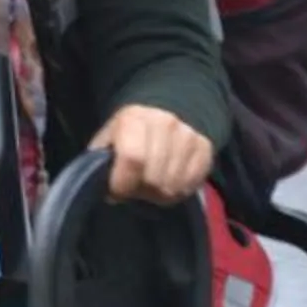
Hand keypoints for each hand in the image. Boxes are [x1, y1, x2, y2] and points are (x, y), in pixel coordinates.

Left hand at [89, 103, 214, 205]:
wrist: (163, 113)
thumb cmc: (127, 134)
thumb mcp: (106, 141)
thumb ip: (101, 163)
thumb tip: (110, 192)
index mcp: (134, 118)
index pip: (133, 159)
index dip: (123, 183)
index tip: (117, 190)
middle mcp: (165, 123)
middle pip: (154, 178)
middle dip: (140, 190)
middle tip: (135, 185)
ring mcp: (188, 135)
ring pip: (172, 186)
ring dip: (158, 193)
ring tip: (151, 182)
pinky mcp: (205, 148)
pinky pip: (190, 185)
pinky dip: (177, 191)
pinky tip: (168, 181)